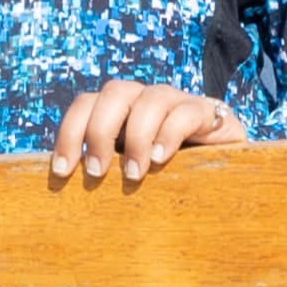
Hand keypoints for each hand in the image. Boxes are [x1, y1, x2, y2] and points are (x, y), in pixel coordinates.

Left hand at [44, 80, 240, 183]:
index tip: (62, 172)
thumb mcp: (131, 174)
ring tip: (134, 175)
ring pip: (150, 99)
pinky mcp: (207, 112)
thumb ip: (104, 173)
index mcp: (120, 111)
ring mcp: (177, 102)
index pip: (86, 104)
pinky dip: (169, 134)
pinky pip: (185, 112)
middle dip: (99, 132)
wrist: (224, 175)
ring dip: (137, 137)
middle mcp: (145, 99)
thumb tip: (63, 193)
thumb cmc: (166, 179)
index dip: (69, 132)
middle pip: (114, 92)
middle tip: (96, 173)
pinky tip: (162, 159)